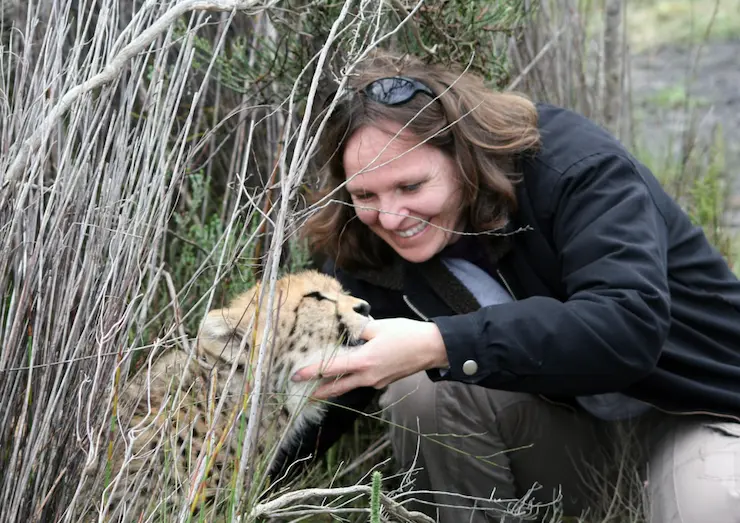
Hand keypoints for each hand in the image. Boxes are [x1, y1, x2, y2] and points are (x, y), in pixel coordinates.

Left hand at [291, 318, 447, 399]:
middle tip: (304, 392)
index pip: (331, 369)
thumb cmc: (406, 334)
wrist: (432, 348)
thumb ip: (359, 329)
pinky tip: (348, 377)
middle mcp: (368, 376)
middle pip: (338, 387)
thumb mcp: (379, 326)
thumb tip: (347, 330)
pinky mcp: (384, 381)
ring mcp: (376, 381)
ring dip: (335, 387)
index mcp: (363, 361)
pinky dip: (351, 382)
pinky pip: (363, 383)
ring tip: (321, 387)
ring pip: (350, 386)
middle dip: (320, 391)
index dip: (312, 372)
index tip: (296, 376)